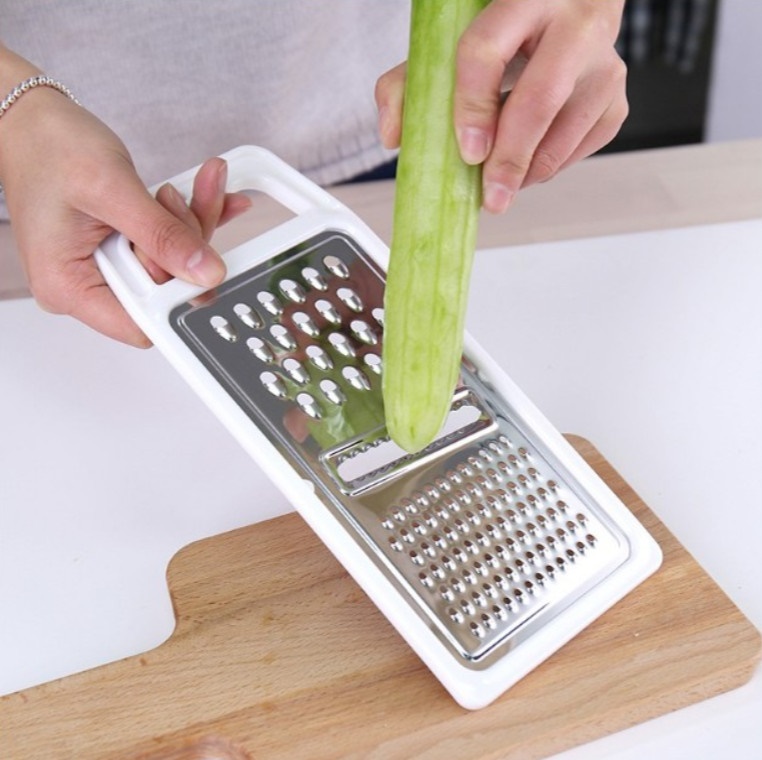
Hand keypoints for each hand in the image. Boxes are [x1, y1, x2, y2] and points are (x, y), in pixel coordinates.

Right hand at [0, 58, 248, 345]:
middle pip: (161, 292)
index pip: (140, 324)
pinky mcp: (122, 251)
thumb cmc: (49, 148)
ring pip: (172, 266)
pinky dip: (190, 220)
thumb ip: (161, 235)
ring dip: (192, 225)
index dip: (175, 297)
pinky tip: (209, 195)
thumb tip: (207, 274)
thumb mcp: (112, 188)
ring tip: (198, 183)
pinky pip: (168, 247)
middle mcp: (86, 286)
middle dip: (186, 245)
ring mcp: (105, 269)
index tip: (198, 260)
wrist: (33, 122)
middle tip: (181, 200)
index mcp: (68, 287)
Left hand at [375, 0, 626, 213]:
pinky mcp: (617, 97)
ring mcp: (604, 62)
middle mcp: (574, 23)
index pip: (488, 51)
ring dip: (529, 170)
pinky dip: (550, 166)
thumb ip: (409, 82)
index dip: (474, 106)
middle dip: (511, 157)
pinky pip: (583, 146)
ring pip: (567, 130)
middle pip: (541, 97)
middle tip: (492, 197)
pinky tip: (529, 162)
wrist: (568, 8)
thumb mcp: (453, 42)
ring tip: (502, 183)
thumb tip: (393, 137)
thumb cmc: (504, 31)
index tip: (468, 151)